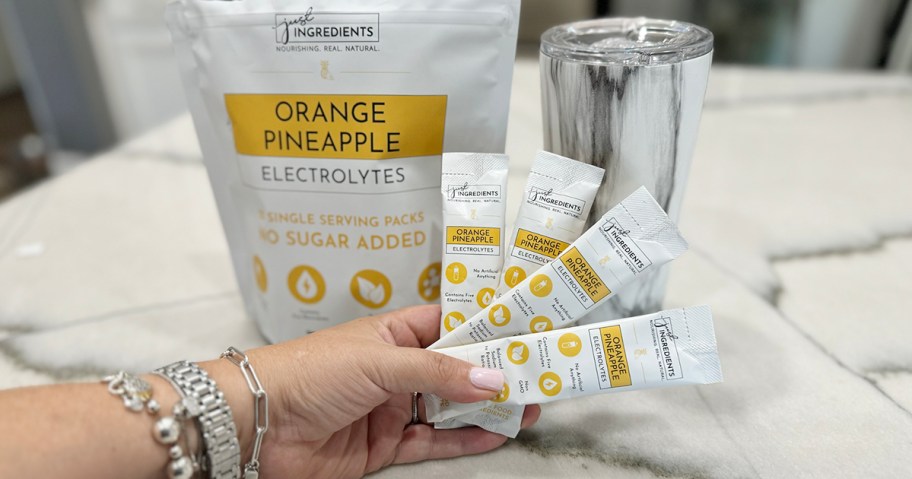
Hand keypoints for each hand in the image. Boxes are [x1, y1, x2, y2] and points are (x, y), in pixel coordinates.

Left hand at [206, 305, 539, 477]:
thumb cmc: (308, 373)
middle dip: (493, 374)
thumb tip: (491, 377)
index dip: (482, 329)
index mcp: (392, 334)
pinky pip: (433, 443)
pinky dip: (464, 441)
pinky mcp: (384, 446)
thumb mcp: (378, 361)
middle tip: (535, 374)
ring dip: (486, 409)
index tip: (521, 330)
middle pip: (455, 371)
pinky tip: (495, 434)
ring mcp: (392, 409)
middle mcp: (395, 370)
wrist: (258, 424)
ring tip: (528, 406)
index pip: (447, 326)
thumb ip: (437, 372)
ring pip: (450, 409)